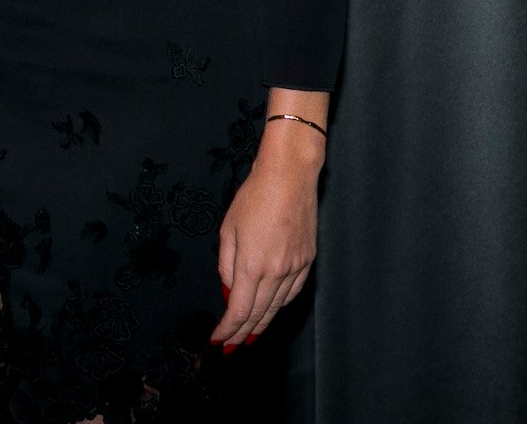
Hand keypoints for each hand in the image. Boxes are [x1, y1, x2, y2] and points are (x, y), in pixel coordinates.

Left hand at [212, 125, 321, 347]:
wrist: (289, 179)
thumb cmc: (253, 198)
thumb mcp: (228, 228)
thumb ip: (226, 263)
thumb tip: (228, 289)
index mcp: (252, 264)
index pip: (238, 309)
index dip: (228, 329)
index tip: (218, 340)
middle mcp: (276, 272)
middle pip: (259, 313)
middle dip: (243, 333)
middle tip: (231, 347)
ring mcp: (295, 268)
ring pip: (277, 307)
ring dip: (262, 324)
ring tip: (249, 335)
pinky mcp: (308, 262)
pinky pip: (292, 293)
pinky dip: (280, 305)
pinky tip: (271, 310)